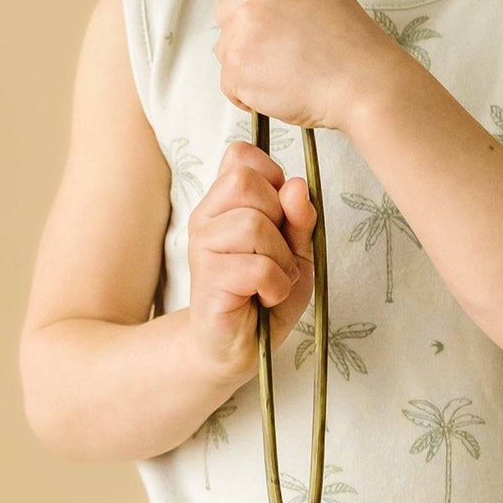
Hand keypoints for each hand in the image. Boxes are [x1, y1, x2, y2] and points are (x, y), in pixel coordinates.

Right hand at [186, 140, 318, 381]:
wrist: (243, 346)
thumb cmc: (267, 292)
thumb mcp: (298, 249)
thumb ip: (301, 217)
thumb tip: (296, 185)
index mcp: (224, 201)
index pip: (240, 156)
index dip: (271, 178)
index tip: (279, 215)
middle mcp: (206, 218)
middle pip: (247, 183)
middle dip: (278, 220)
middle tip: (278, 254)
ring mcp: (201, 248)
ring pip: (253, 225)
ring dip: (280, 259)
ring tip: (274, 280)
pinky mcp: (206, 281)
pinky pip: (256, 267)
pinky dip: (275, 285)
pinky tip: (266, 296)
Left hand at [212, 0, 399, 133]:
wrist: (362, 84)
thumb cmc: (351, 48)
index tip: (235, 4)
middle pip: (224, 10)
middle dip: (241, 34)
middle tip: (275, 53)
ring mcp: (247, 26)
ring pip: (225, 49)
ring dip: (246, 67)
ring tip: (282, 75)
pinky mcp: (240, 64)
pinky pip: (228, 83)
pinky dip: (247, 94)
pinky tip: (276, 93)